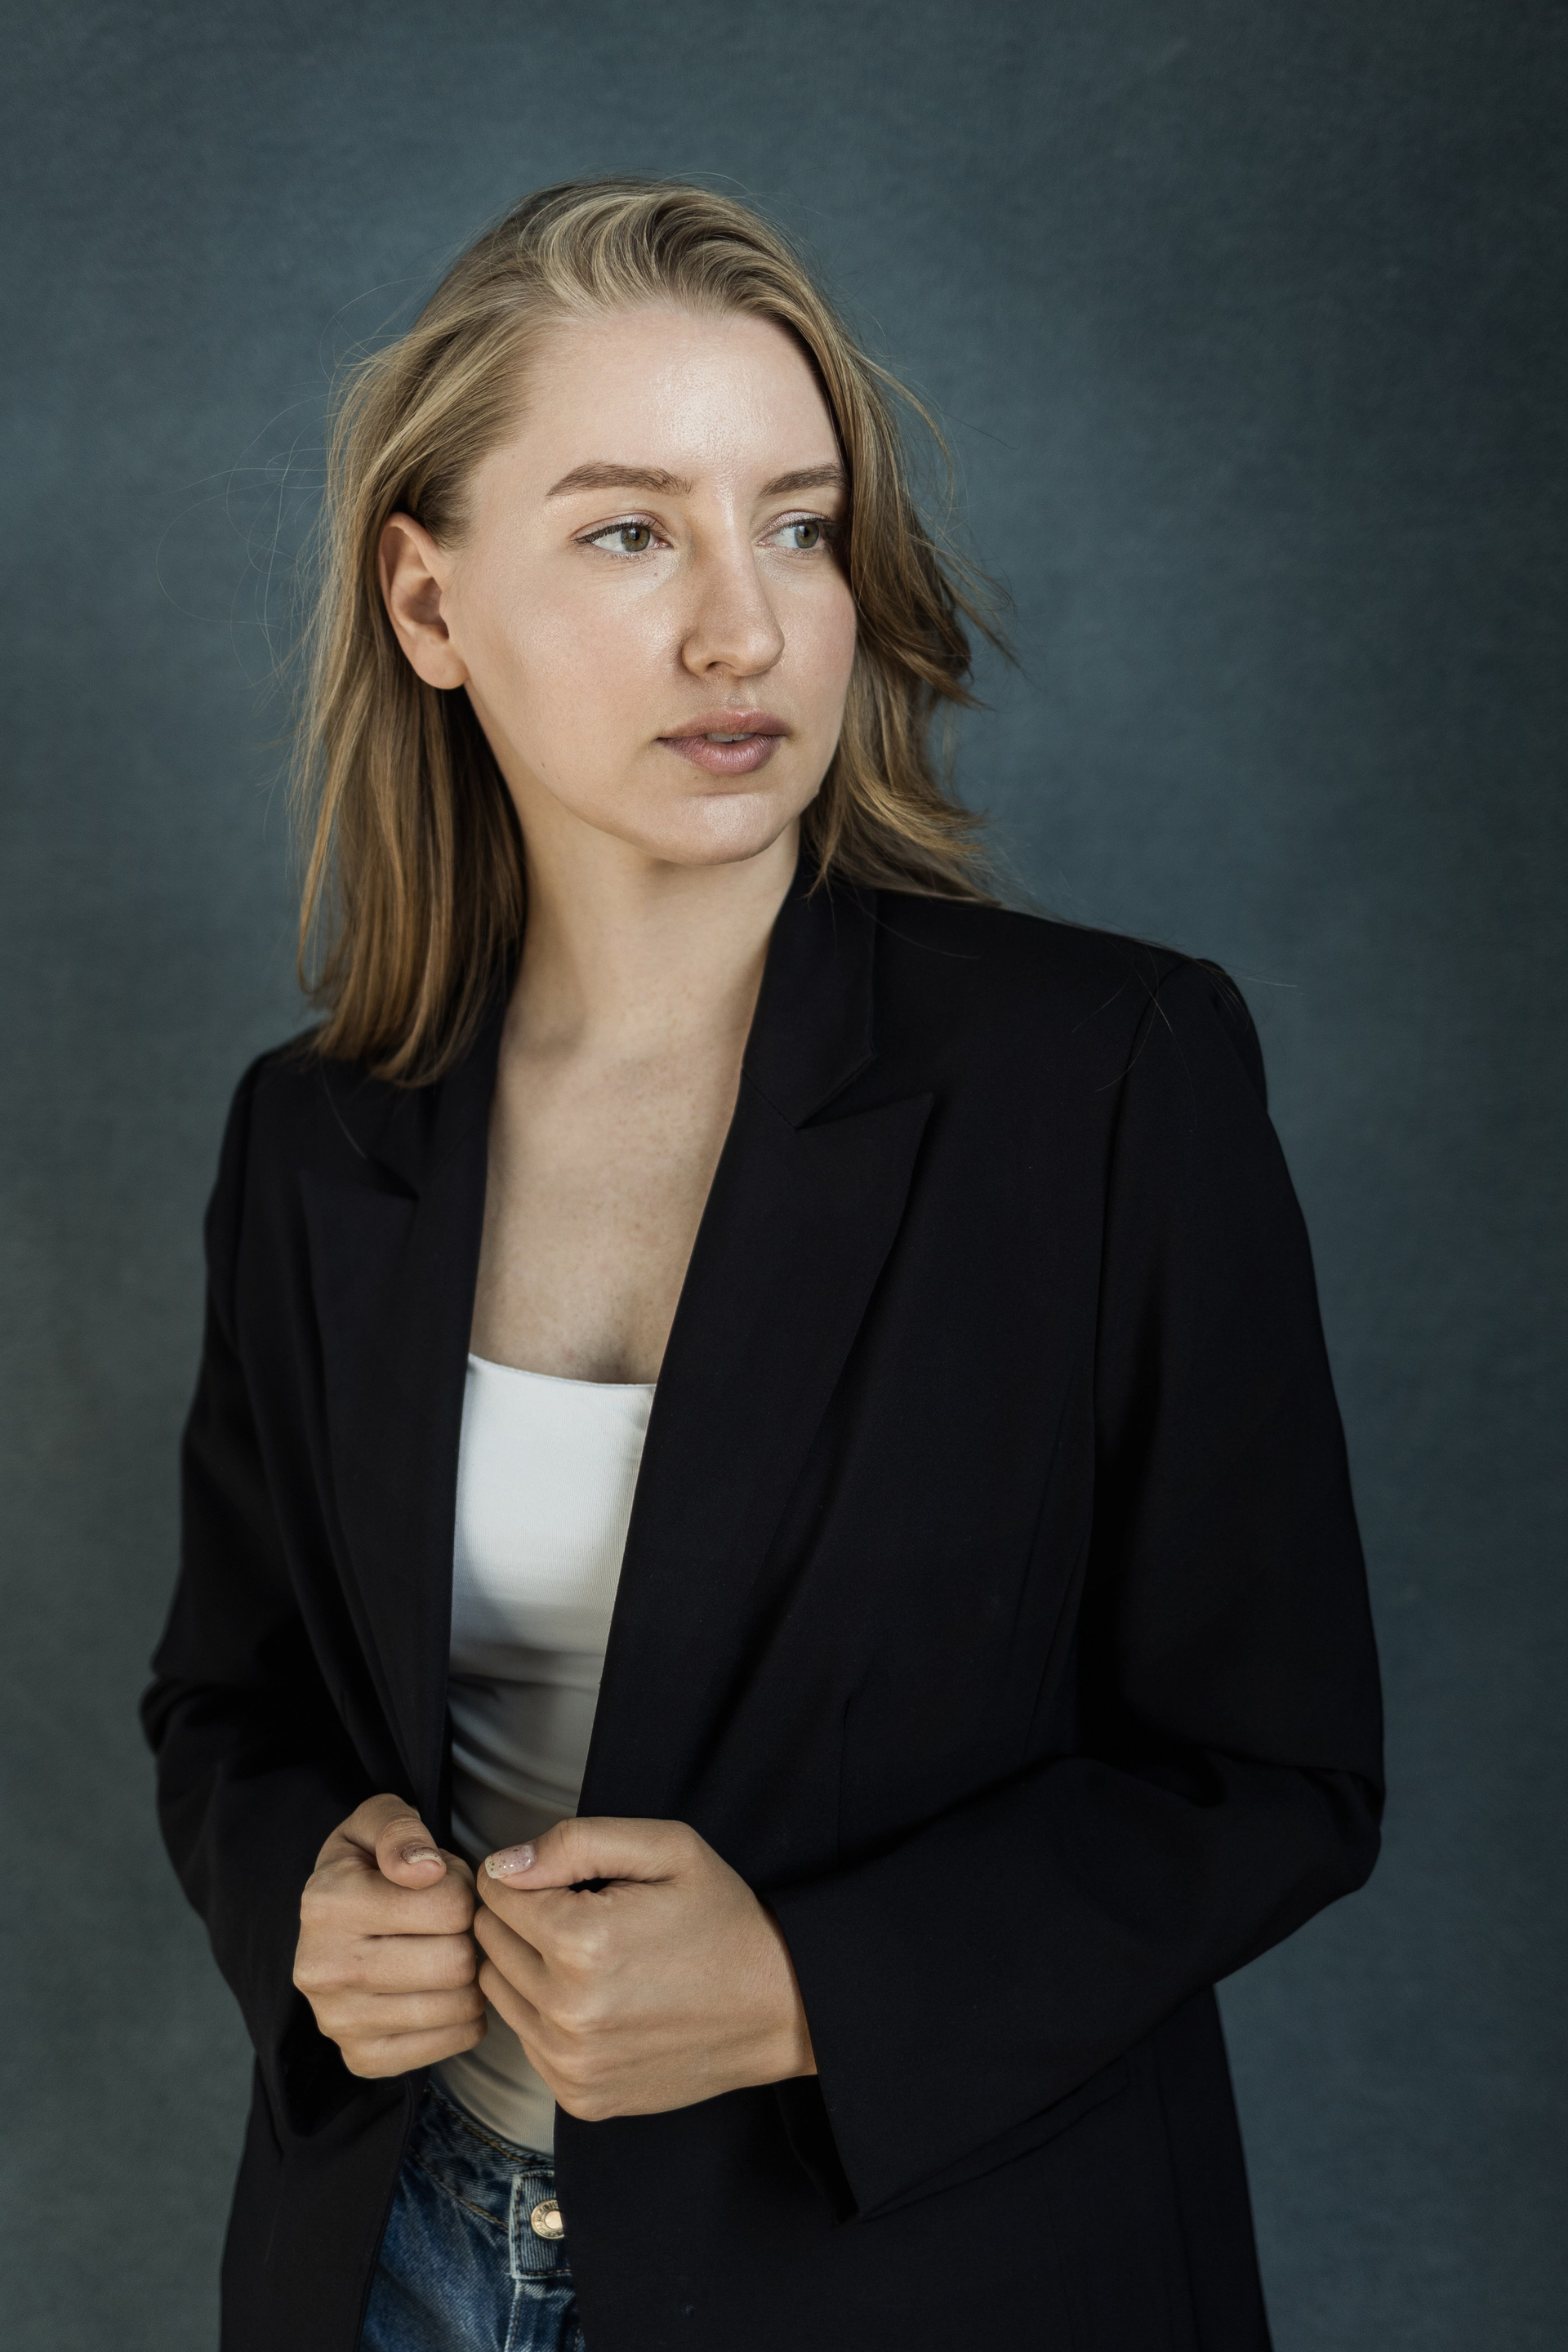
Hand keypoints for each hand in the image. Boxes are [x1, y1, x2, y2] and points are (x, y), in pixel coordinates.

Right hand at [293, 1793, 484, 2076]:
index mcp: (326, 1903)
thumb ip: (400, 1827)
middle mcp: (322, 1969)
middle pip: (457, 1961)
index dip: (462, 1888)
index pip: (450, 1904)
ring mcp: (338, 2022)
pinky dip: (465, 2016)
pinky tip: (442, 1990)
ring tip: (444, 1950)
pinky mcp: (362, 2059)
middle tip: (450, 1923)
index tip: (440, 1885)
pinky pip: (455, 2041)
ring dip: (471, 1976)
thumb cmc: (367, 1865)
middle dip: (469, 1935)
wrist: (330, 1922)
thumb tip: (424, 1869)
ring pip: (460, 2004)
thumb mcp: (377, 1820)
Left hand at [473, 1817, 814, 2120]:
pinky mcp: (579, 2097)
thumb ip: (577, 1842)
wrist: (777, 2007)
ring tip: (588, 1956)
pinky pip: (526, 2040)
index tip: (567, 1880)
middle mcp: (567, 2013)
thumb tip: (504, 1865)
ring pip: (498, 1992)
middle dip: (522, 1918)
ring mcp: (571, 2064)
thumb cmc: (722, 1917)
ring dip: (527, 1966)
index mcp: (582, 1943)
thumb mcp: (667, 1848)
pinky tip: (598, 1999)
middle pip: (489, 1943)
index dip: (527, 1876)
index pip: (494, 1894)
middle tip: (580, 1913)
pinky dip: (547, 2014)